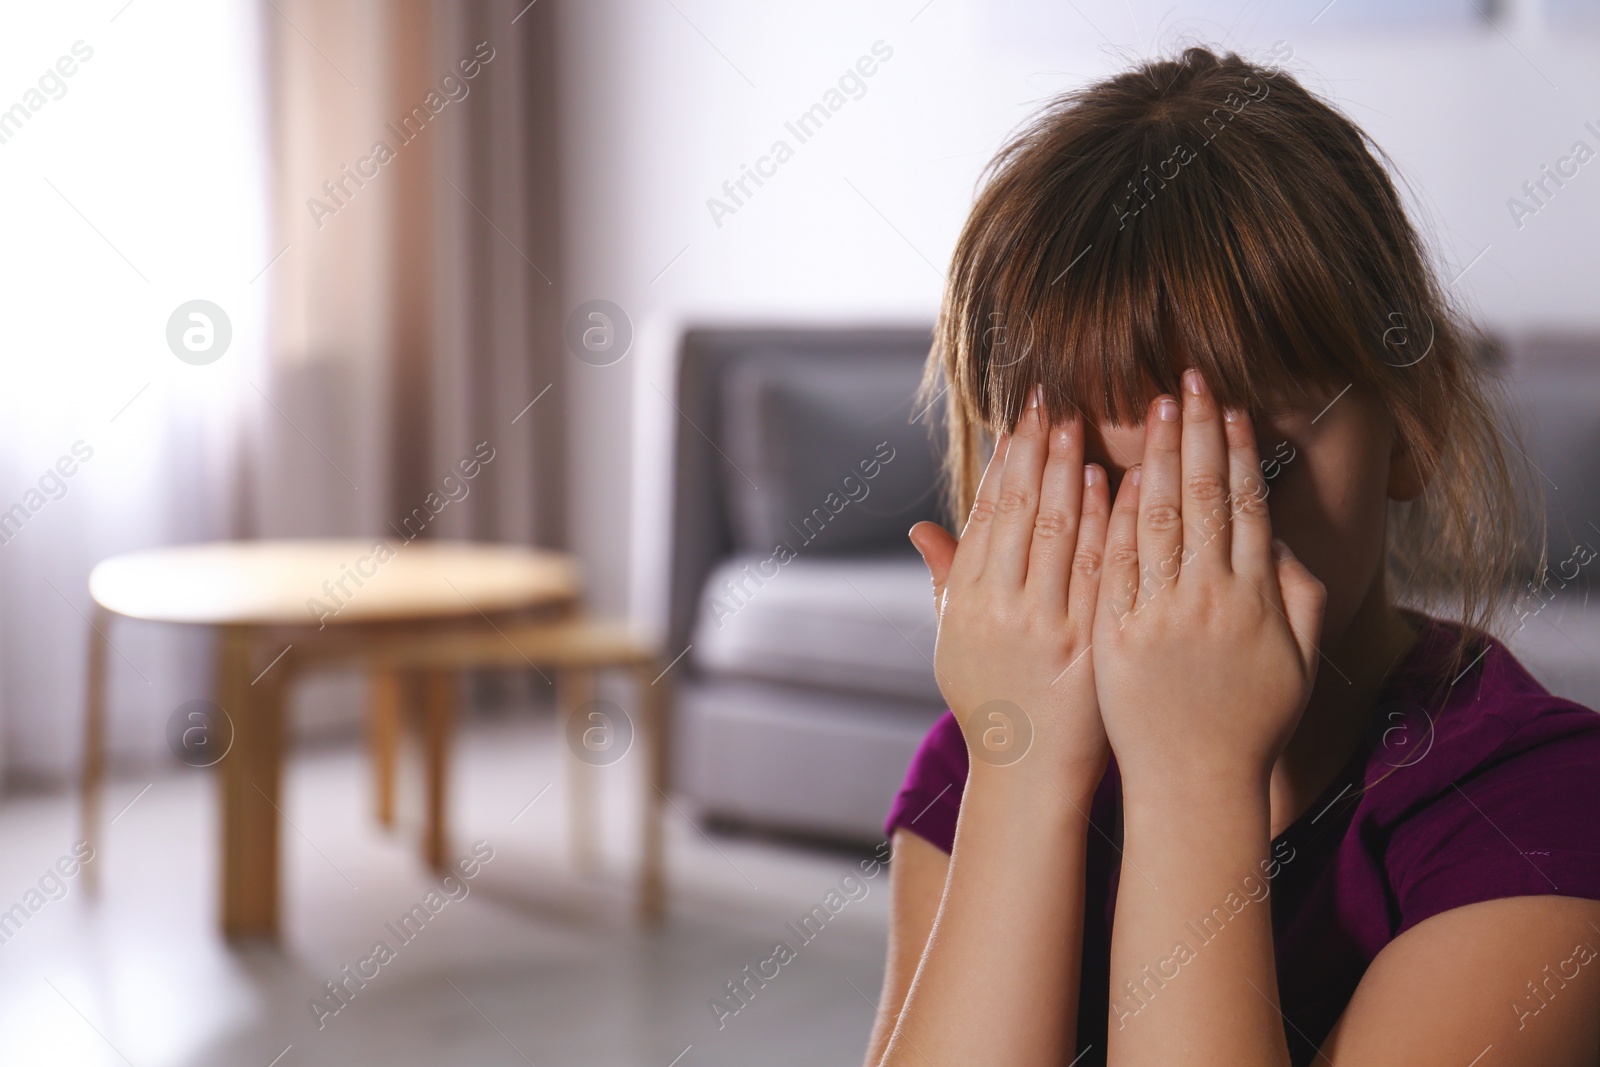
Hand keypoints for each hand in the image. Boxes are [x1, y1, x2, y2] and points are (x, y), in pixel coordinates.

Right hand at [910, 388, 1110, 788]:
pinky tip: (1114, 484)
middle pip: (1018, 512)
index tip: (1021, 419)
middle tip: (1053, 402)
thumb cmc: (992, 700)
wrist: (1028, 769)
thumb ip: (945, 580)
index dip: (1004, 462)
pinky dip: (1103, 523)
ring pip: (1055, 532)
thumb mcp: (955, 641)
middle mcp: (999, 608)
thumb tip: (921, 529)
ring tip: (1081, 427)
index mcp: (966, 601)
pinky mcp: (1085, 643)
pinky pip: (1095, 570)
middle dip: (1036, 452)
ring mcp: (1044, 625)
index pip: (986, 513)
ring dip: (1069, 473)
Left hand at [1091, 369, 1325, 793]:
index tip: (1230, 407)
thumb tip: (1282, 541)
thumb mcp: (1295, 660)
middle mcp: (1211, 600)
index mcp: (1258, 599)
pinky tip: (1116, 472)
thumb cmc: (1249, 721)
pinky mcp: (1116, 633)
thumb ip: (1296, 594)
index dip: (1239, 452)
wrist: (1192, 783)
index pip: (1249, 506)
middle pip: (1206, 498)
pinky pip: (1116, 561)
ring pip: (1159, 519)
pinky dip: (1117, 514)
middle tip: (1191, 380)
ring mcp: (1160, 616)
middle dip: (1198, 433)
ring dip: (1158, 456)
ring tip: (1156, 406)